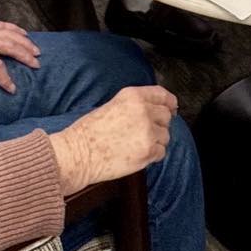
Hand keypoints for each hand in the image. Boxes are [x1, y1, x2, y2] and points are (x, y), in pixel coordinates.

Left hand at [0, 1, 39, 96]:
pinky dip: (16, 29)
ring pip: (11, 34)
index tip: (13, 89)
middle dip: (25, 56)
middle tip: (37, 65)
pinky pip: (4, 25)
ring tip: (37, 51)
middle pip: (10, 46)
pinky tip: (24, 34)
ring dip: (25, 42)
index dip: (5, 79)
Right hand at [49, 86, 177, 193]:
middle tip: (146, 132)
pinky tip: (136, 154)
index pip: (163, 95)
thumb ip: (136, 105)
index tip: (172, 109)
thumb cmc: (89, 131)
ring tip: (136, 145)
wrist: (78, 153)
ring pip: (165, 136)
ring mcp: (147, 132)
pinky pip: (161, 152)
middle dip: (160, 124)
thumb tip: (158, 109)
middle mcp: (143, 111)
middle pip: (166, 116)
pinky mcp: (147, 151)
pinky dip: (152, 155)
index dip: (170, 103)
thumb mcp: (114, 105)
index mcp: (133, 96)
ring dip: (155, 141)